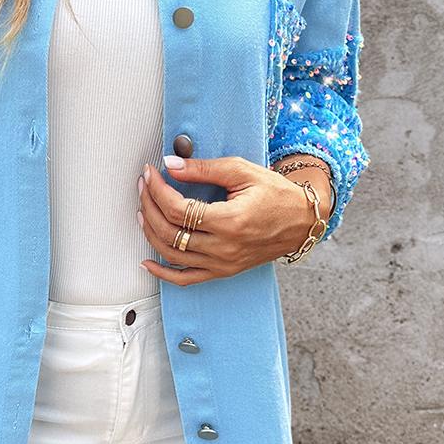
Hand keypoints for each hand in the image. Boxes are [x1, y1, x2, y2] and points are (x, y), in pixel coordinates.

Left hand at [136, 155, 323, 284]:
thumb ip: (204, 168)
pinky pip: (186, 279)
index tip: (150, 173)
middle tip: (143, 186)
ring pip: (172, 255)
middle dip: (149, 206)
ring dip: (150, 233)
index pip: (177, 209)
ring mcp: (222, 263)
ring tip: (142, 211)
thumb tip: (170, 165)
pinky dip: (162, 274)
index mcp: (230, 221)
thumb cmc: (275, 194)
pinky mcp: (223, 271)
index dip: (157, 189)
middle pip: (170, 231)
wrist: (301, 221)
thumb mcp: (242, 171)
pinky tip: (146, 262)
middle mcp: (224, 247)